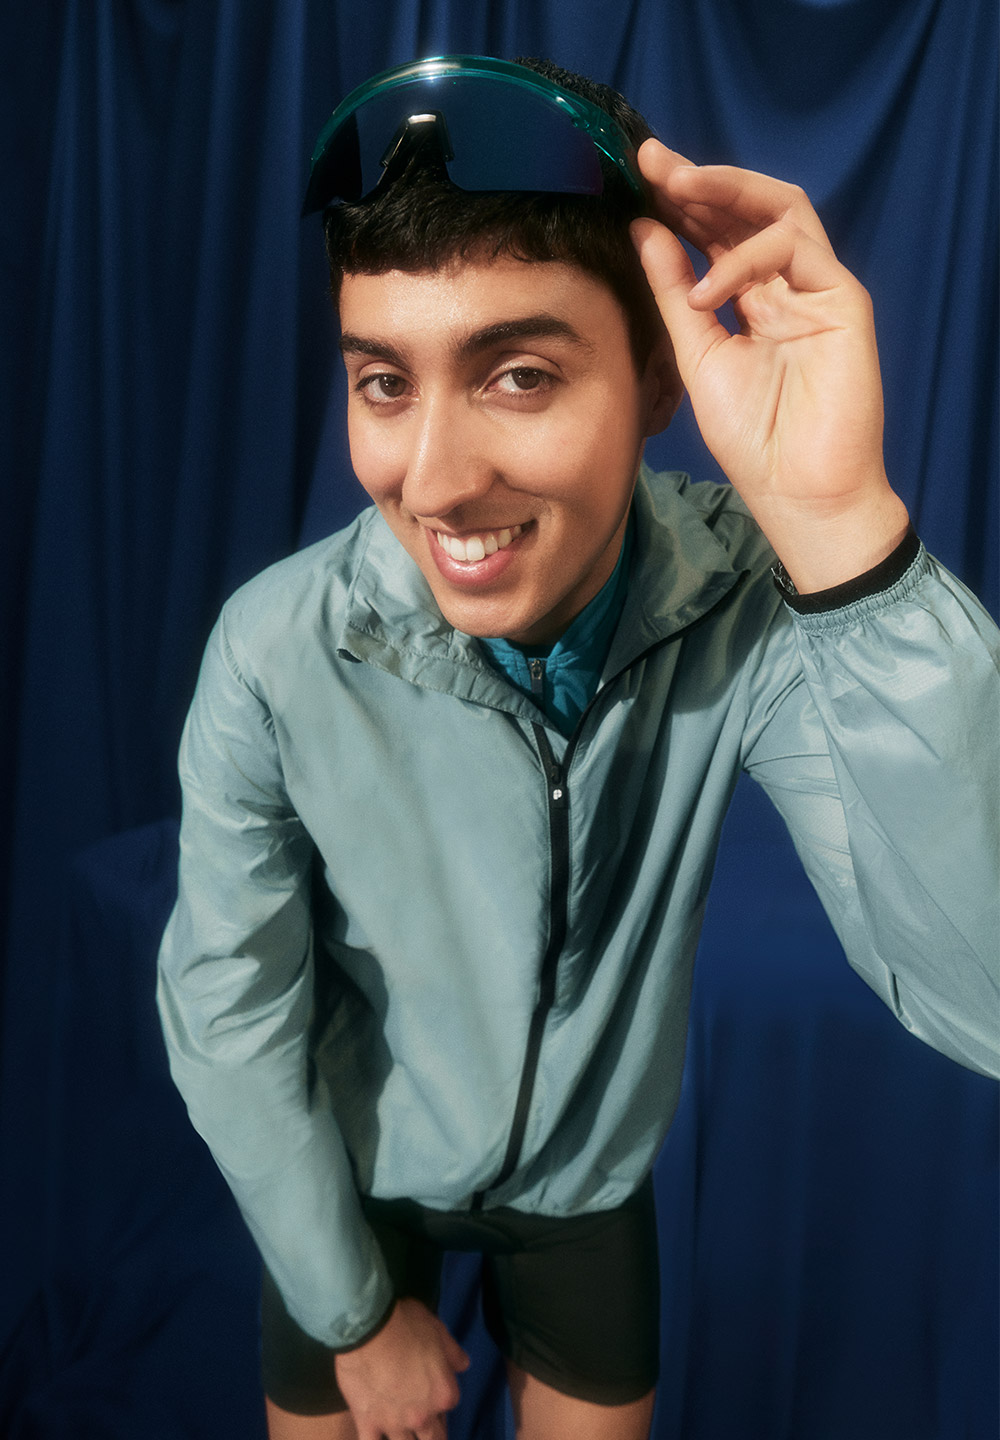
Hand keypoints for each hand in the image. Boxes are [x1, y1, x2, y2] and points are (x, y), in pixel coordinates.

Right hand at [334, 1297, 469, 1439]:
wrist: (368, 1328)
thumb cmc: (406, 1324)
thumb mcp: (438, 1330)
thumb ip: (453, 1353)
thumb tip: (463, 1366)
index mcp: (444, 1394)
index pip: (449, 1405)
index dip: (440, 1398)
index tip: (432, 1390)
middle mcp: (422, 1416)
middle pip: (433, 1438)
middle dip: (431, 1434)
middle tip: (424, 1425)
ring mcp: (394, 1423)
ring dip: (405, 1439)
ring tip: (401, 1433)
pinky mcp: (367, 1422)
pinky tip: (376, 1435)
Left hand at [632, 138, 908, 591]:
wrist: (797, 491)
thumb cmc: (752, 436)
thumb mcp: (696, 355)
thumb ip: (673, 292)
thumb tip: (641, 229)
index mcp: (753, 297)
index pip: (717, 231)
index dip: (679, 201)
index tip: (635, 176)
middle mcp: (788, 284)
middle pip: (750, 208)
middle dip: (699, 181)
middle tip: (652, 161)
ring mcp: (818, 290)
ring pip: (782, 210)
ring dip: (727, 192)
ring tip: (675, 189)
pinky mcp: (844, 302)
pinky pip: (796, 253)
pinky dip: (746, 261)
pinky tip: (706, 290)